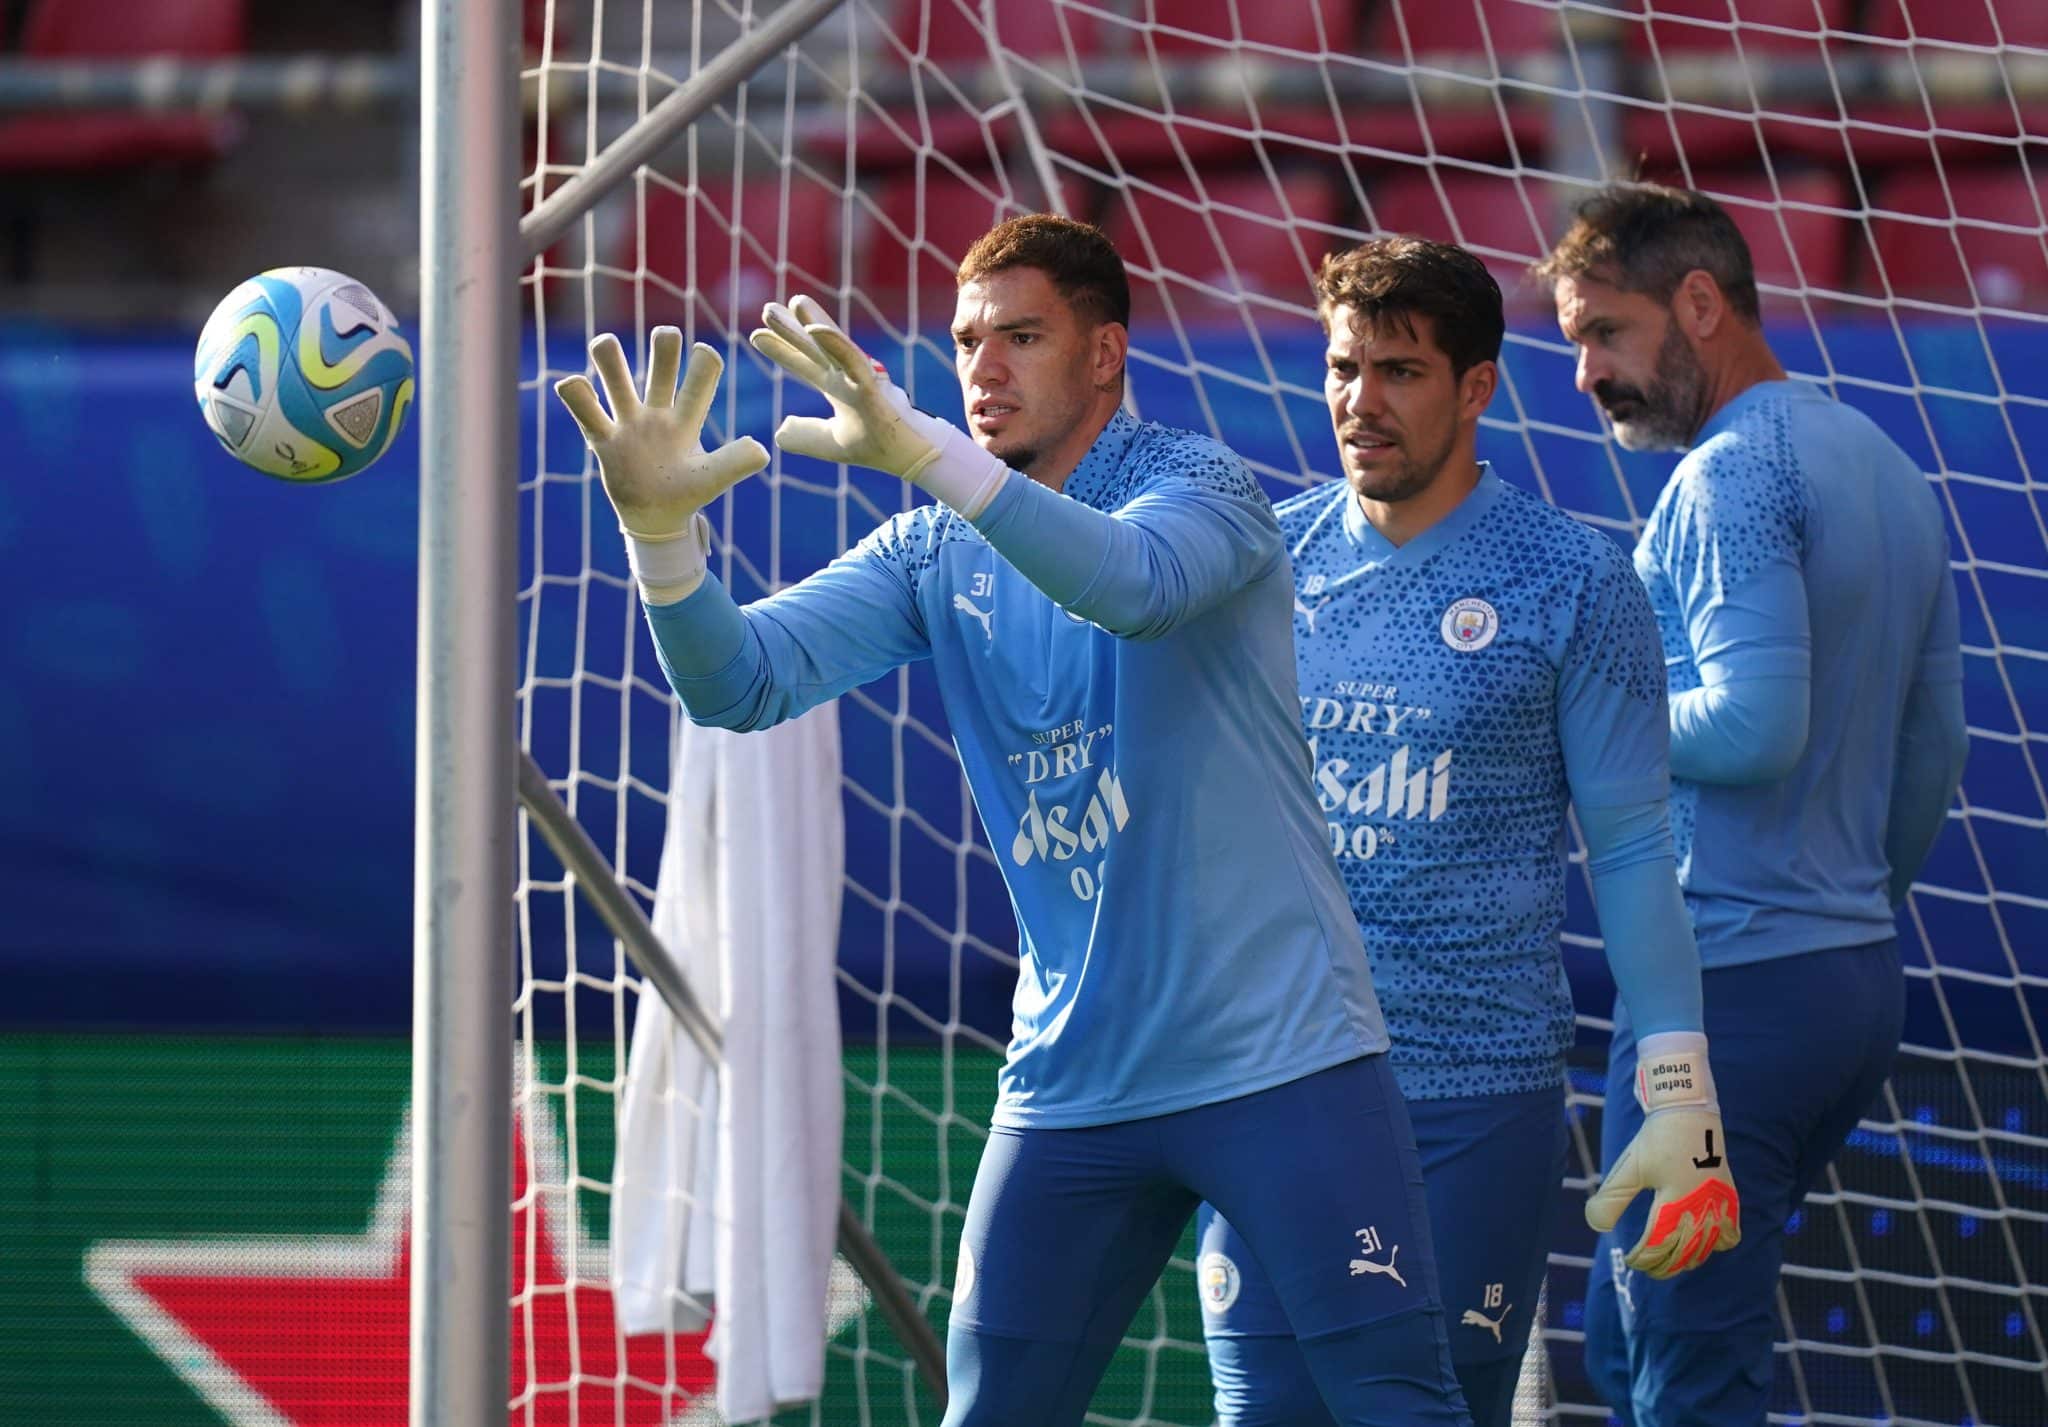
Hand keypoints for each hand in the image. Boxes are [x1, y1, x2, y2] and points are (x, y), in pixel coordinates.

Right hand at [553, 327, 767, 540]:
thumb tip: (763, 450)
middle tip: (666, 336)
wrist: (656, 520)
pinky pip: (585, 411)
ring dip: (608, 356)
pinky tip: (573, 385)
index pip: (700, 381)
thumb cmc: (687, 495)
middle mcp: (658, 413)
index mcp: (687, 420)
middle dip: (664, 344)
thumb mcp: (711, 481)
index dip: (704, 363)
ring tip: (604, 346)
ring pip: (616, 377)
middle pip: (660, 365)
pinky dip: (576, 393)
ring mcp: (628, 423)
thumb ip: (734, 464)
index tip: (705, 353)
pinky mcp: (603, 439)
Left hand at [747, 295, 945, 482]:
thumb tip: (779, 431)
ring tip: (794, 302)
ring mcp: (860, 377)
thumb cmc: (877, 447)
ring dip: (811, 323)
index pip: (804, 364)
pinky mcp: (872, 384)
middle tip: (767, 309)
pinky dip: (834, 342)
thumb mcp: (831, 445)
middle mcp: (846, 377)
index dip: (782, 350)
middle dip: (791, 328)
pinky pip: (852, 359)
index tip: (756, 336)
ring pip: (832, 345)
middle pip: (814, 347)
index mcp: (837, 387)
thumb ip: (805, 436)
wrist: (909, 457)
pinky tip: (814, 328)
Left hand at [1585, 1034, 1741, 1278]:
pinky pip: (1730, 1232)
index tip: (1629, 1260)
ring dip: (1688, 1260)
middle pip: (1682, 1254)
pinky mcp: (1728, 1196)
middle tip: (1646, 1267)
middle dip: (1662, 1266)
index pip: (1657, 1247)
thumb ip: (1611, 1199)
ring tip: (1670, 1262)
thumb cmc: (1656, 1140)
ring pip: (1706, 1247)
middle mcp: (1700, 1209)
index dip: (1642, 1259)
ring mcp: (1717, 1204)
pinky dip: (1719, 1243)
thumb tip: (1597, 1226)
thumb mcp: (1628, 1169)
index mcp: (1674, 1204)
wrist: (1687, 1111)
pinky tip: (1705, 1244)